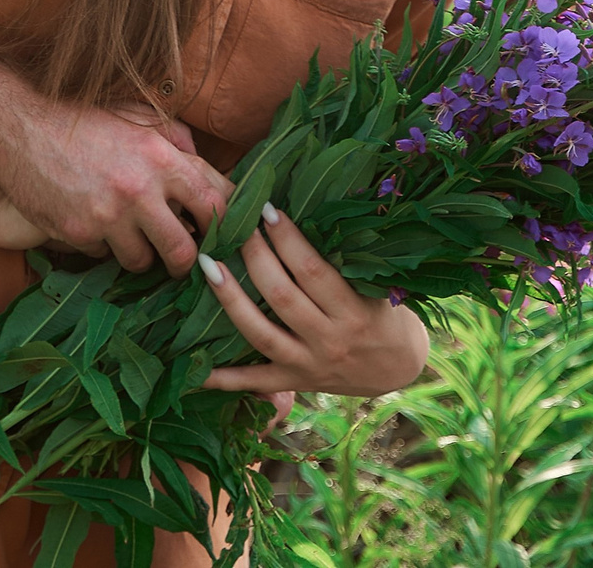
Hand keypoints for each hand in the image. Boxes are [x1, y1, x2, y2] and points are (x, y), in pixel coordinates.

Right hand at [0, 94, 230, 275]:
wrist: (17, 126)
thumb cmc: (80, 117)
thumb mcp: (134, 113)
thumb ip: (174, 136)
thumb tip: (204, 161)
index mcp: (161, 158)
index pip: (216, 204)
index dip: (224, 223)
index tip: (217, 231)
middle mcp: (139, 190)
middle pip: (183, 250)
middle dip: (184, 259)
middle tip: (178, 257)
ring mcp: (107, 216)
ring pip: (142, 261)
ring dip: (140, 253)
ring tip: (129, 236)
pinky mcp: (78, 233)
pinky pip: (103, 255)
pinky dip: (102, 244)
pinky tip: (90, 221)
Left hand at [198, 204, 430, 397]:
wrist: (399, 369)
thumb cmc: (384, 315)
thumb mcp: (377, 289)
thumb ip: (343, 262)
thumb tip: (305, 213)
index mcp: (354, 313)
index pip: (313, 271)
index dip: (288, 239)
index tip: (267, 209)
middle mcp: (330, 341)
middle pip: (282, 297)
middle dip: (255, 258)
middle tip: (233, 225)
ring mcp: (309, 365)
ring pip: (261, 334)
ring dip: (230, 300)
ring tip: (206, 266)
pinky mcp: (294, 382)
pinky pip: (254, 382)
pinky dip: (223, 378)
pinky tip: (193, 367)